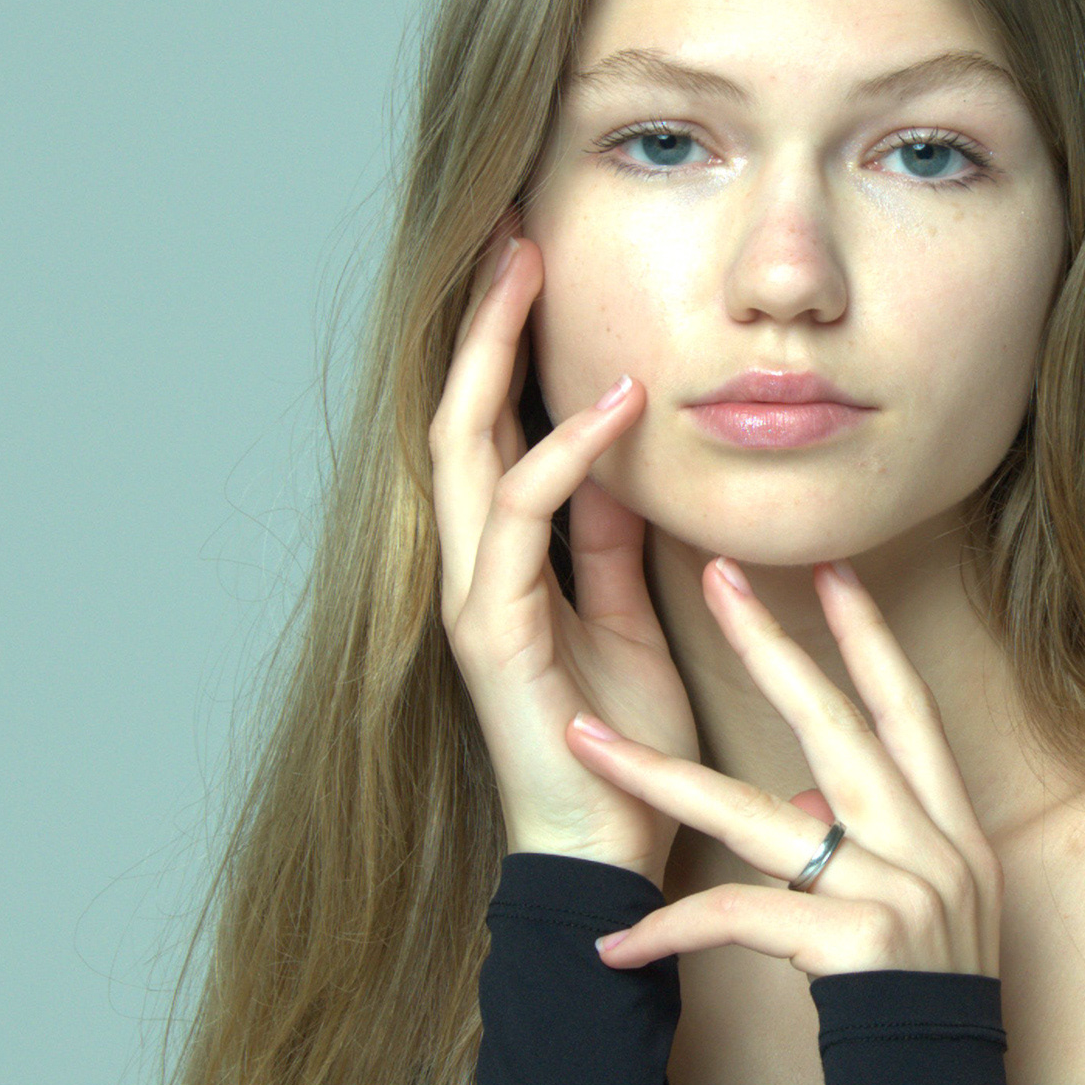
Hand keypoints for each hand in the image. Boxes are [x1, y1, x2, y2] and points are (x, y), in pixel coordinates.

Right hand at [427, 233, 701, 884]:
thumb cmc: (620, 746)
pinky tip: (614, 406)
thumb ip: (615, 541)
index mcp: (503, 561)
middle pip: (454, 415)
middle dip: (480, 321)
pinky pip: (518, 518)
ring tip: (529, 274)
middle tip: (511, 233)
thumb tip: (626, 457)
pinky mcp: (491, 630)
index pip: (489, 427)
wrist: (605, 852)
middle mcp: (470, 568)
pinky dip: (564, 454)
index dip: (504, 344)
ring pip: (463, 447)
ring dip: (495, 355)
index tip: (532, 260)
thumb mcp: (630, 615)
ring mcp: (470, 596)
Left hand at [571, 557, 1002, 980]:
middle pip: (835, 724)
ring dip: (658, 775)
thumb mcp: (923, 900)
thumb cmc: (924, 995)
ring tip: (583, 740)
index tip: (827, 564)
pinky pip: (735, 919)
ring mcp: (893, 888)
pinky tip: (612, 942)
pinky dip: (668, 929)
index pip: (906, 705)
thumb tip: (798, 802)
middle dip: (769, 645)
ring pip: (754, 814)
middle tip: (712, 572)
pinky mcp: (852, 943)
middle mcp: (928, 841)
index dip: (866, 634)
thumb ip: (861, 840)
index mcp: (949, 821)